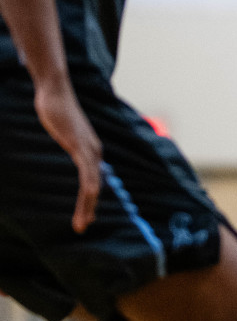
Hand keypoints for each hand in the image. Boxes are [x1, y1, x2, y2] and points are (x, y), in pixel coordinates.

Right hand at [33, 79, 101, 232]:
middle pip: (96, 186)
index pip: (94, 181)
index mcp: (92, 151)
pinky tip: (89, 199)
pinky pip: (88, 172)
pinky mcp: (80, 146)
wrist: (55, 93)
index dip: (90, 201)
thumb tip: (68, 153)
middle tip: (83, 227)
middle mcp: (95, 151)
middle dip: (90, 209)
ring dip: (88, 206)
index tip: (85, 218)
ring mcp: (90, 149)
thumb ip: (69, 146)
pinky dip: (89, 188)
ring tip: (82, 223)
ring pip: (94, 184)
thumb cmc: (57, 112)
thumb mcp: (64, 135)